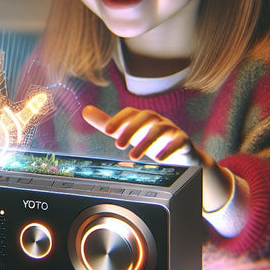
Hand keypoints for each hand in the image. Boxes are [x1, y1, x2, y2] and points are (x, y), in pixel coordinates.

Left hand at [82, 105, 196, 164]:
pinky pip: (179, 140)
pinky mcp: (184, 141)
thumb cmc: (152, 141)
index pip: (131, 112)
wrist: (182, 155)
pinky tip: (159, 159)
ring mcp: (172, 129)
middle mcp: (158, 121)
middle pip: (146, 116)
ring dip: (146, 142)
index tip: (107, 132)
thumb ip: (108, 123)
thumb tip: (85, 111)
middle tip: (118, 145)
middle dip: (131, 129)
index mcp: (143, 118)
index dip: (119, 119)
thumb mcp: (128, 133)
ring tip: (134, 157)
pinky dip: (169, 148)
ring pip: (161, 129)